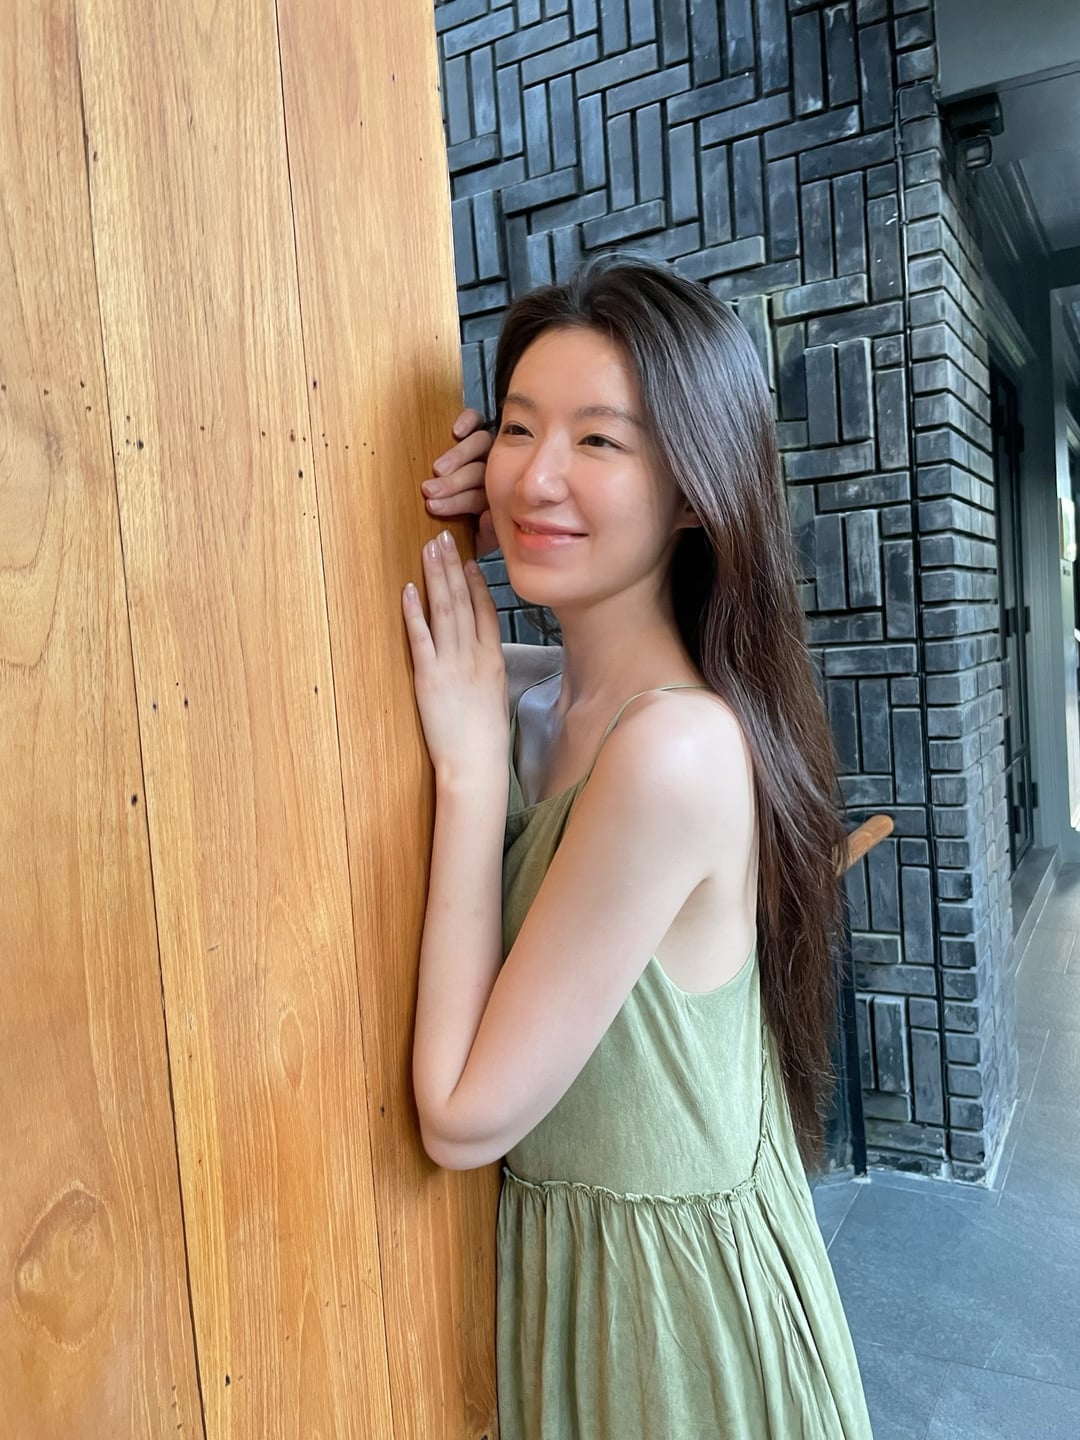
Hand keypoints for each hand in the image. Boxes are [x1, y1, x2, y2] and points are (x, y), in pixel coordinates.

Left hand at [402, 529, 507, 787]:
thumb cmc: (486, 739)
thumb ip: (488, 671)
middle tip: (443, 539)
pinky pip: (421, 637)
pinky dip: (414, 612)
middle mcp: (475, 655)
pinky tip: (409, 589)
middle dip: (452, 567)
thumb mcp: (497, 697)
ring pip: (444, 611)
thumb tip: (481, 658)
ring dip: (436, 578)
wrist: (476, 764)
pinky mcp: (429, 677)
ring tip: (430, 551)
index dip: (476, 583)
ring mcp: (452, 664)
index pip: (486, 610)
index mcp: (494, 660)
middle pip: (463, 602)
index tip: (468, 561)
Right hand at [423, 408, 496, 557]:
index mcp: (494, 499)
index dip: (456, 502)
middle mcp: (494, 472)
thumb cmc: (469, 525)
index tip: (434, 507)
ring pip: (479, 445)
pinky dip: (468, 422)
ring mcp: (487, 448)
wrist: (467, 505)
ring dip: (457, 456)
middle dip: (452, 483)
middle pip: (478, 471)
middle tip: (431, 490)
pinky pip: (477, 420)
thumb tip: (486, 517)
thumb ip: (485, 532)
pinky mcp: (477, 428)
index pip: (479, 497)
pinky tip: (457, 431)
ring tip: (439, 468)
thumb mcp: (478, 538)